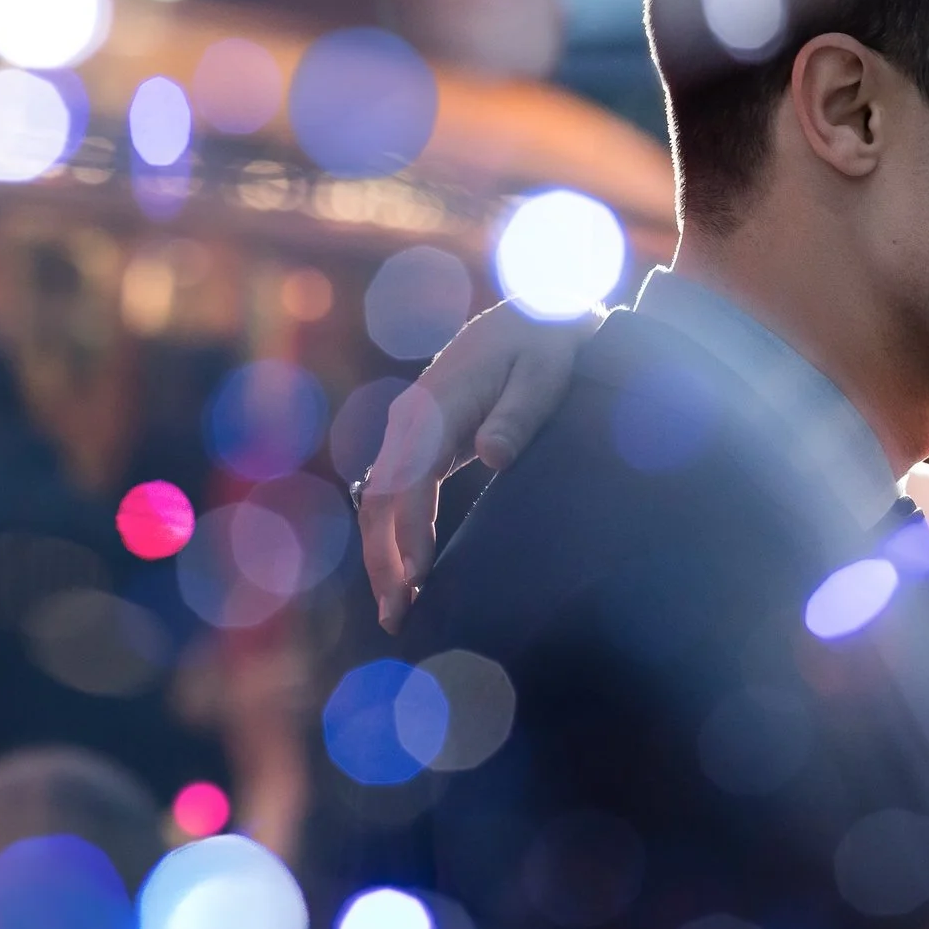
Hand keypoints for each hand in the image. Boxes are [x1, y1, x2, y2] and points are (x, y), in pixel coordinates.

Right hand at [358, 300, 598, 630]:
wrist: (538, 313)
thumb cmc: (547, 345)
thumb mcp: (544, 373)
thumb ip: (519, 413)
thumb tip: (491, 455)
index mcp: (435, 406)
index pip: (409, 481)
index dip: (410, 533)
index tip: (417, 579)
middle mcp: (410, 420)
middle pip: (381, 500)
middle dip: (384, 560)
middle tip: (400, 616)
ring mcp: (410, 430)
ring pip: (380, 501)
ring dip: (383, 555)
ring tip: (399, 610)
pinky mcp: (422, 440)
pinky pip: (396, 494)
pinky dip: (394, 535)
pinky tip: (407, 573)